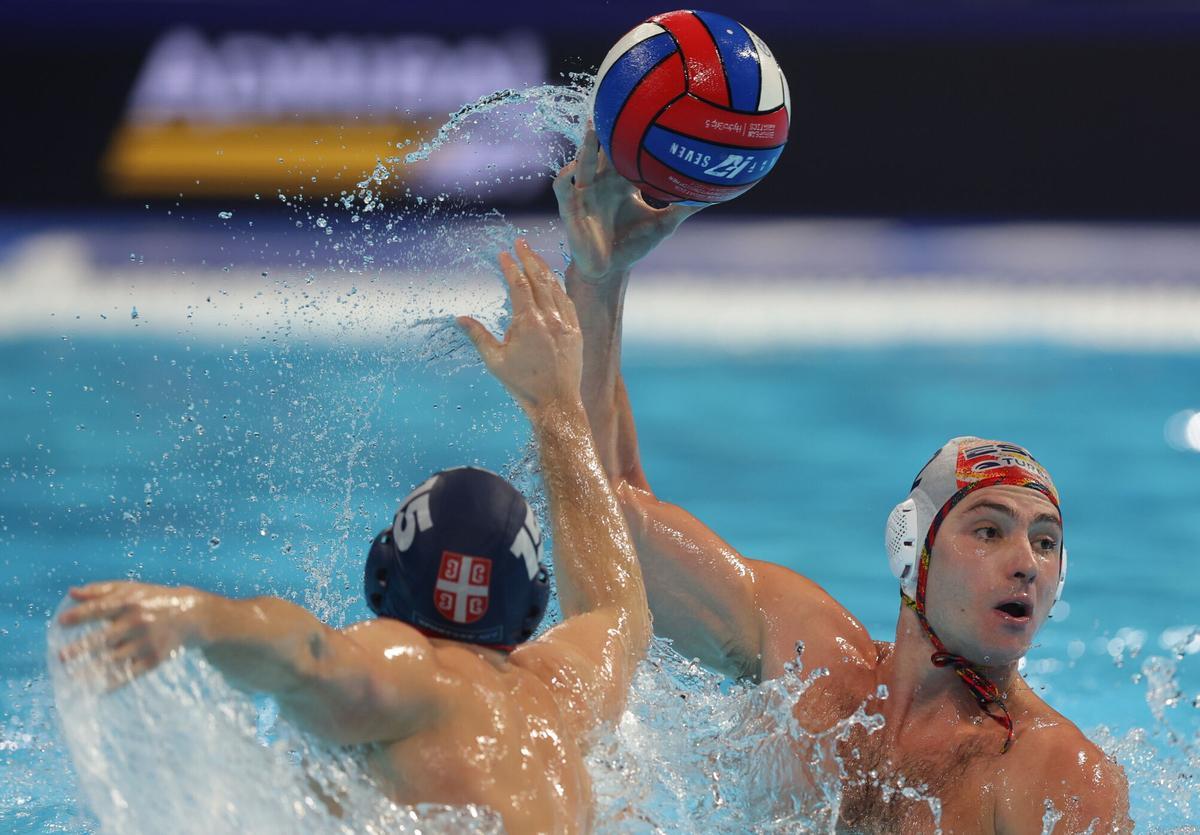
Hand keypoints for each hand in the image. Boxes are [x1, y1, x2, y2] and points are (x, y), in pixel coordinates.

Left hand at [58, 581, 209, 688]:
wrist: (193, 615)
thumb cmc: (153, 600)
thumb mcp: (132, 589)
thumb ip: (101, 590)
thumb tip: (71, 593)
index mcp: (130, 602)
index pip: (101, 608)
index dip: (81, 615)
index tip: (61, 622)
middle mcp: (139, 621)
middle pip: (106, 637)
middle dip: (83, 647)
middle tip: (62, 657)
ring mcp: (147, 642)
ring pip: (115, 660)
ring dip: (92, 670)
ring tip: (71, 678)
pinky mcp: (155, 659)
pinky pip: (130, 674)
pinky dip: (113, 683)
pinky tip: (96, 689)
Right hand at [457, 239, 582, 415]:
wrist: (556, 404)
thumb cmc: (523, 385)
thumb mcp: (495, 360)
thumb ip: (478, 335)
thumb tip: (459, 318)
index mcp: (529, 322)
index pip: (519, 284)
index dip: (511, 266)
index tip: (503, 253)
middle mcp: (550, 318)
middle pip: (540, 278)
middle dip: (529, 258)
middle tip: (520, 243)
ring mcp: (566, 324)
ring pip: (556, 288)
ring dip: (545, 269)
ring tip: (535, 257)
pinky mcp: (576, 332)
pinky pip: (568, 302)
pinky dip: (559, 288)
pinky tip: (554, 282)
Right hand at [553, 122, 704, 283]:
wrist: (610, 270)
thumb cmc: (633, 244)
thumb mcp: (664, 223)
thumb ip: (685, 208)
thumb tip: (715, 196)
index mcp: (621, 182)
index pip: (624, 150)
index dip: (628, 130)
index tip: (641, 106)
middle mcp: (602, 182)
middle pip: (601, 148)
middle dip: (604, 126)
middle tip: (612, 100)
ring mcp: (584, 193)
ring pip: (582, 160)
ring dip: (585, 144)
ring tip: (591, 126)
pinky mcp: (569, 207)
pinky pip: (562, 185)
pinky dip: (566, 175)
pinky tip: (574, 168)